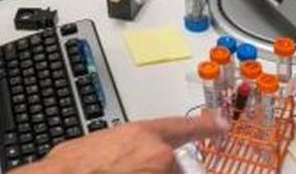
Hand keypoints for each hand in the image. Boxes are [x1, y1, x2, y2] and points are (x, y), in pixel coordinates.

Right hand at [14, 113, 226, 173]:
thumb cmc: (73, 166)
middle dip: (159, 171)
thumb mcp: (101, 143)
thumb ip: (126, 146)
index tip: (222, 125)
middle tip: (127, 168)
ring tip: (117, 171)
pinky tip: (118, 172)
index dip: (207, 126)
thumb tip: (128, 155)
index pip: (183, 127)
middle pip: (174, 167)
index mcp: (143, 133)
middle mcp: (158, 155)